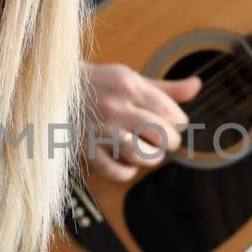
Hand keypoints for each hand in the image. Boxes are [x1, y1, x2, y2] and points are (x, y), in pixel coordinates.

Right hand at [83, 62, 200, 181]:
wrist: (54, 91)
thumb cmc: (102, 86)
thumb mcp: (132, 80)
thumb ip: (166, 88)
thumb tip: (197, 85)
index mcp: (129, 85)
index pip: (171, 114)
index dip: (178, 122)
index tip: (170, 122)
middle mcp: (115, 107)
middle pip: (161, 135)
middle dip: (170, 142)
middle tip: (163, 140)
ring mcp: (100, 130)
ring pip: (142, 155)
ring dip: (152, 158)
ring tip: (148, 152)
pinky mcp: (86, 150)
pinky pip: (117, 172)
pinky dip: (128, 172)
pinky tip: (127, 163)